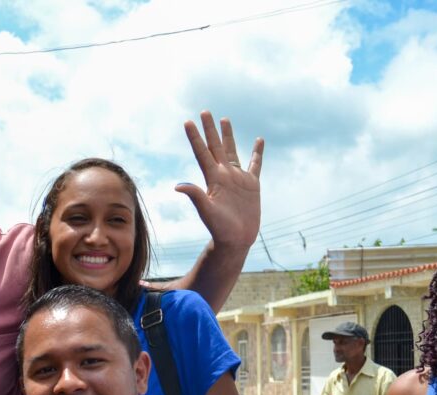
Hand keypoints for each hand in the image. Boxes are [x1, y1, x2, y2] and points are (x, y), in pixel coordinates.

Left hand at [175, 111, 263, 251]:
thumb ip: (196, 196)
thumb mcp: (207, 211)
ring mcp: (238, 178)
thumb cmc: (219, 228)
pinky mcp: (252, 185)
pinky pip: (255, 165)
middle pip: (215, 146)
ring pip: (232, 151)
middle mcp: (224, 175)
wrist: (235, 239)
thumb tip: (178, 186)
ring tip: (225, 120)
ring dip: (228, 136)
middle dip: (210, 129)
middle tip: (204, 111)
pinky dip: (257, 153)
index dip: (195, 137)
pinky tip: (258, 140)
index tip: (187, 122)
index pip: (202, 153)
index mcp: (212, 179)